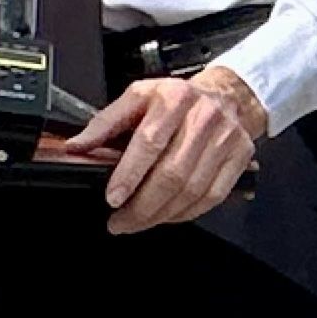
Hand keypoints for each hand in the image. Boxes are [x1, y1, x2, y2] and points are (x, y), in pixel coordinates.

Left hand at [68, 67, 266, 233]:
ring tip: (138, 222)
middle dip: (142, 206)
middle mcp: (203, 117)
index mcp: (173, 98)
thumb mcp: (137, 97)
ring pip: (192, 190)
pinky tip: (167, 215)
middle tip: (119, 221)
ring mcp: (226, 138)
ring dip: (161, 215)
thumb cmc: (177, 99)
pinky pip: (212, 196)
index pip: (150, 142)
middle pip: (172, 174)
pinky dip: (186, 213)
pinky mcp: (240, 156)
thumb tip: (76, 147)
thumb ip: (105, 123)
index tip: (113, 198)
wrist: (225, 95)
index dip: (130, 174)